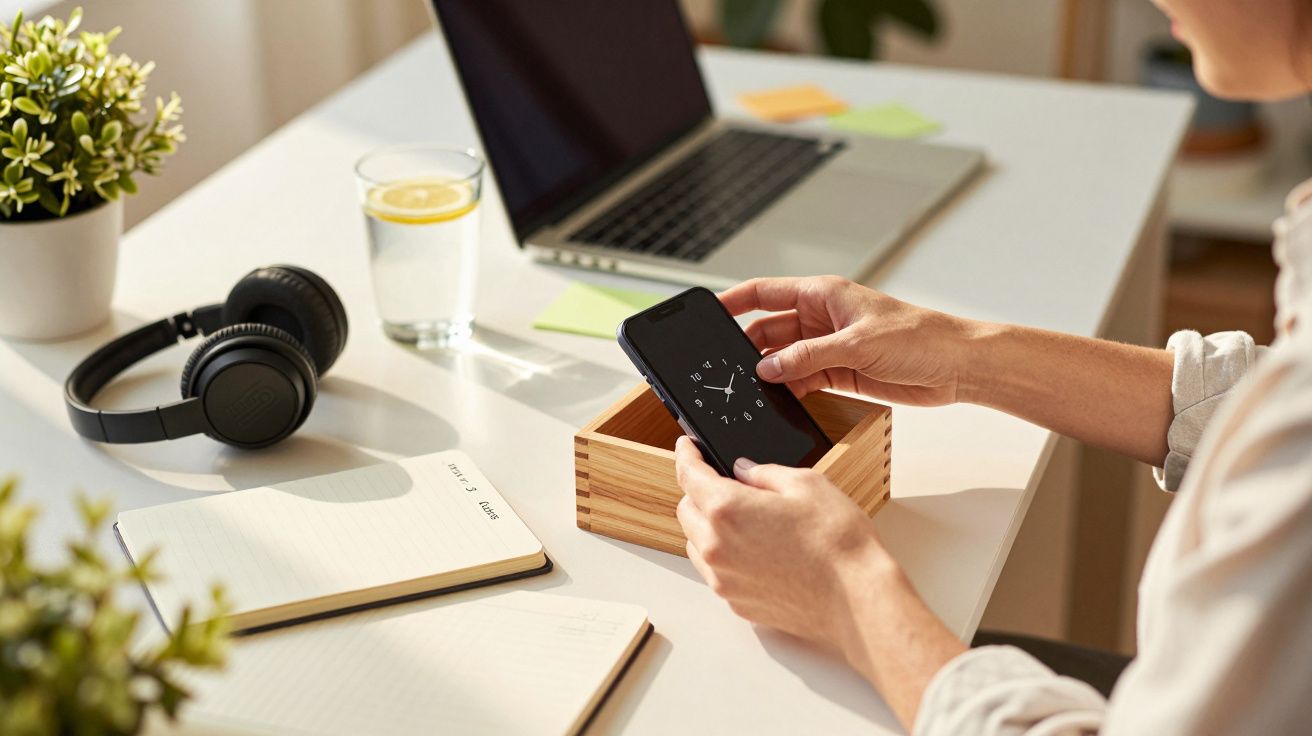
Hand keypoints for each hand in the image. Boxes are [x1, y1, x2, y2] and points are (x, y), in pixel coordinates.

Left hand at [673, 435, 896, 651]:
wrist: (857, 600)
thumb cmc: (838, 543)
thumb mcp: (807, 485)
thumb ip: (765, 474)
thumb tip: (743, 471)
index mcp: (727, 509)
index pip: (689, 474)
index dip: (686, 454)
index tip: (687, 447)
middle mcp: (716, 546)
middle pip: (685, 510)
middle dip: (698, 492)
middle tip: (724, 483)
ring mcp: (724, 578)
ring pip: (695, 543)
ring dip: (706, 526)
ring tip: (742, 520)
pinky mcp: (736, 602)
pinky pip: (714, 572)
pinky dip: (721, 556)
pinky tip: (752, 550)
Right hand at [719, 276, 975, 405]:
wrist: (958, 366)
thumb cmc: (921, 337)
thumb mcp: (857, 344)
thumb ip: (808, 357)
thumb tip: (768, 368)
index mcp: (822, 295)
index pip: (763, 292)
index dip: (732, 301)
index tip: (705, 314)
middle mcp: (820, 318)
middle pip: (767, 330)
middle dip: (745, 348)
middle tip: (723, 369)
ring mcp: (827, 347)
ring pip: (782, 359)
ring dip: (767, 373)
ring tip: (747, 390)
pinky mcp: (838, 373)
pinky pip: (800, 380)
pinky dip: (787, 391)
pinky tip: (776, 402)